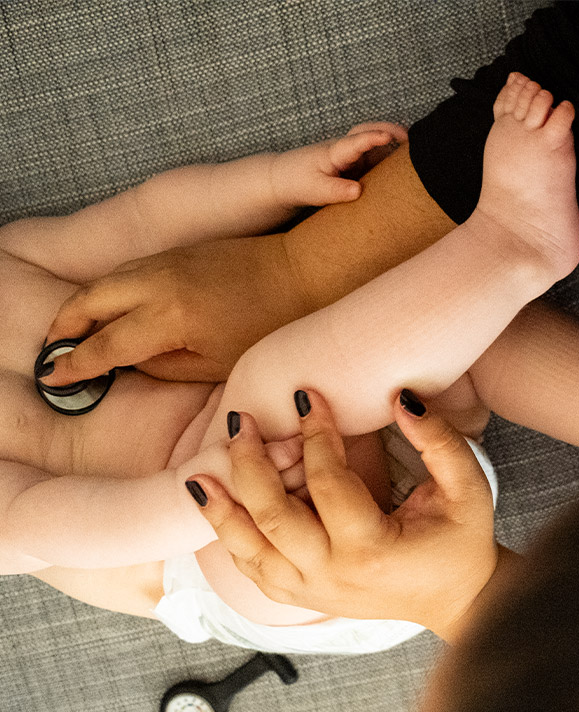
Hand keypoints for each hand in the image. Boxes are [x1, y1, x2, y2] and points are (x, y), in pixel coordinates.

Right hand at [42, 234, 308, 383]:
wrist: (307, 273)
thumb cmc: (273, 325)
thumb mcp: (220, 363)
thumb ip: (166, 366)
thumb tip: (129, 361)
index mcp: (170, 317)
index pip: (106, 345)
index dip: (76, 365)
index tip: (56, 377)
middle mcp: (160, 282)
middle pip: (90, 301)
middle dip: (65, 326)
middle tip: (55, 350)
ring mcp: (169, 260)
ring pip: (107, 279)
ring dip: (84, 303)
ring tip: (75, 328)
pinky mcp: (182, 250)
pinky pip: (130, 268)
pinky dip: (110, 287)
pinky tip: (113, 305)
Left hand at [186, 388, 502, 640]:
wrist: (458, 600)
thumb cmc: (463, 541)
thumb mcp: (467, 487)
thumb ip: (439, 441)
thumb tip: (401, 400)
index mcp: (371, 549)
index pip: (329, 481)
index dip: (316, 433)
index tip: (307, 395)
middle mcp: (332, 575)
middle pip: (272, 516)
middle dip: (249, 464)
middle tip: (240, 420)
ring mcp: (312, 592)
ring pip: (248, 550)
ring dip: (221, 509)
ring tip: (198, 472)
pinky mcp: (302, 597)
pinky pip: (252, 569)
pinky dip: (230, 538)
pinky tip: (216, 508)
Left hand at [270, 121, 408, 206]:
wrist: (282, 180)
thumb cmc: (297, 182)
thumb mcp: (314, 190)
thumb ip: (336, 190)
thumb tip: (359, 191)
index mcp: (334, 152)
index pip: (356, 140)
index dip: (373, 138)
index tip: (389, 137)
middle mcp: (344, 149)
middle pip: (368, 131)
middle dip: (390, 131)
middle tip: (412, 139)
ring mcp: (350, 155)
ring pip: (374, 145)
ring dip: (392, 145)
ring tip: (416, 153)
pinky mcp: (353, 165)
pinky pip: (374, 158)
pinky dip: (388, 158)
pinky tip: (402, 168)